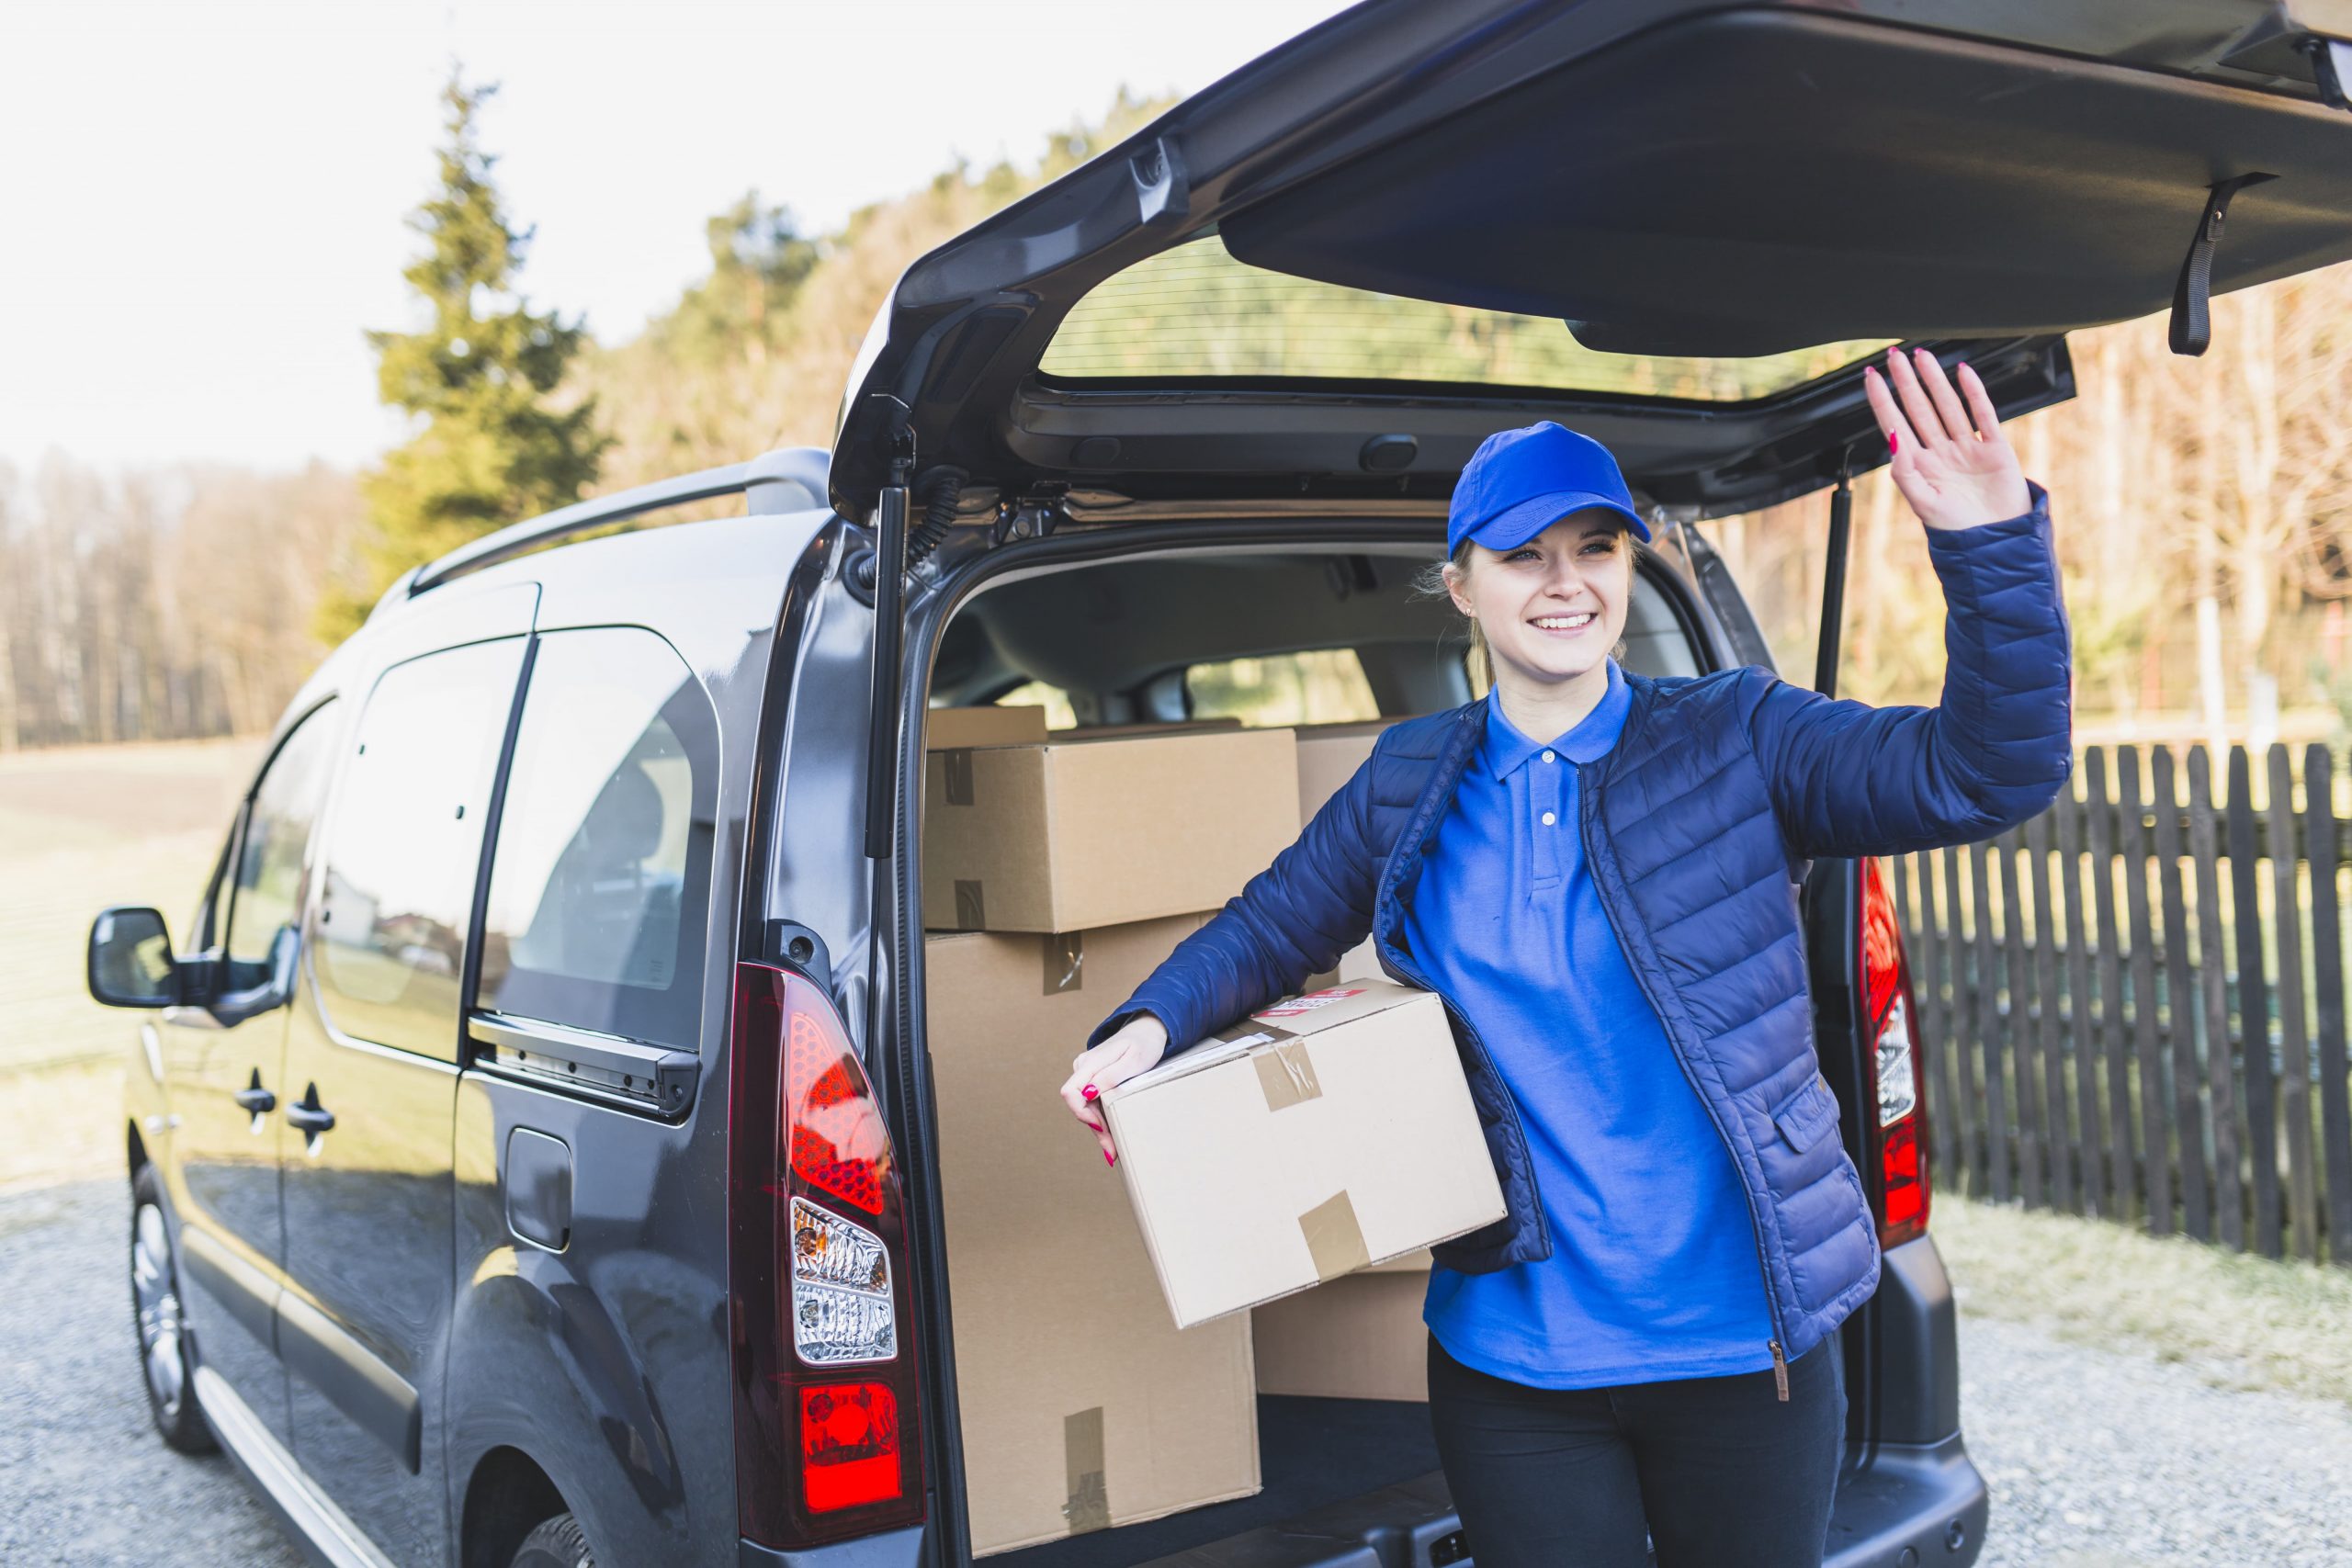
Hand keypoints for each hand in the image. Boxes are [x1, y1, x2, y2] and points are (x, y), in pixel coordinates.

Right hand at [1058, 1014, 1168, 1165]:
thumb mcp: (1133, 1061)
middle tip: (1110, 1150)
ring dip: (1097, 1126)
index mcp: (1089, 1063)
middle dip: (1093, 1128)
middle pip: (1078, 1104)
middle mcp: (1083, 1067)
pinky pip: (1092, 1100)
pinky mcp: (1094, 1077)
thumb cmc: (1144, 1044)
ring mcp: (1087, 1072)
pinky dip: (1101, 1116)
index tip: (1100, 1127)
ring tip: (1112, 1148)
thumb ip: (1109, 1076)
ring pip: (1085, 1105)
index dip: (1082, 1114)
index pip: (1070, 1093)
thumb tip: (1088, 1092)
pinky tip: (1110, 1131)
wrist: (1149, 1030)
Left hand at [1862, 346, 2031, 530]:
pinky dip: (1974, 393)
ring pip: (1947, 406)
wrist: (1996, 543)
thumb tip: (1892, 437)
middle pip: (1920, 408)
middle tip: (1894, 355)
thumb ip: (1904, 472)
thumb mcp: (1923, 503)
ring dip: (1934, 381)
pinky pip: (1983, 415)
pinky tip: (1963, 373)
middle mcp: (1941, 452)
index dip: (1883, 400)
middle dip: (1906, 381)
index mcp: (1920, 465)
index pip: (1896, 424)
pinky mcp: (1995, 448)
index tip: (1870, 377)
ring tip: (1921, 356)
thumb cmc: (1957, 530)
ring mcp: (1968, 448)